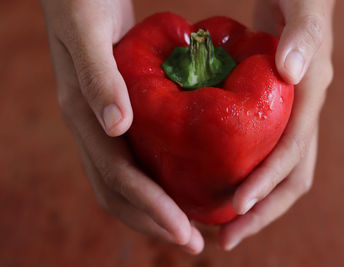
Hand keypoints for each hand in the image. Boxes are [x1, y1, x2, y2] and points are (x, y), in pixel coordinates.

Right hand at [40, 0, 202, 253]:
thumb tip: (117, 127)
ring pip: (122, 184)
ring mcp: (101, 126)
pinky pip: (131, 160)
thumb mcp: (89, 34)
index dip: (151, 209)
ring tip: (189, 227)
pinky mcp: (116, 117)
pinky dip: (154, 183)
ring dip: (154, 210)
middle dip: (155, 222)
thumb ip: (99, 79)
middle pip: (118, 192)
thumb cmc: (81, 5)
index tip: (185, 232)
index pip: (118, 178)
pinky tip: (180, 185)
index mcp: (82, 116)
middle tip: (193, 242)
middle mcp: (90, 129)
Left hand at [219, 0, 333, 249]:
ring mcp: (288, 117)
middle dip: (263, 212)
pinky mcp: (271, 115)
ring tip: (221, 227)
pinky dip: (245, 178)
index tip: (237, 206)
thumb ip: (304, 36)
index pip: (292, 152)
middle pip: (291, 178)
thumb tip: (295, 73)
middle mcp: (302, 114)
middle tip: (227, 239)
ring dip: (254, 205)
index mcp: (310, 97)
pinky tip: (218, 186)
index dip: (268, 182)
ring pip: (278, 173)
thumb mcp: (302, 7)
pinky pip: (263, 155)